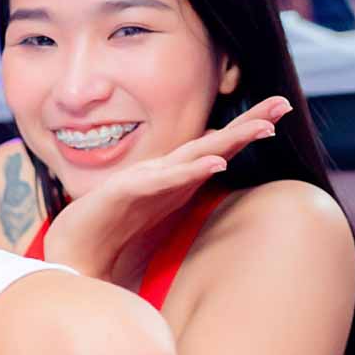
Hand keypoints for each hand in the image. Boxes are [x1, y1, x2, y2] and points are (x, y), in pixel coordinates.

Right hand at [42, 96, 292, 282]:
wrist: (72, 251)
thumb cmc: (109, 228)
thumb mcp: (155, 208)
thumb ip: (178, 188)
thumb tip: (208, 172)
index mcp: (172, 177)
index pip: (215, 148)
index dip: (245, 130)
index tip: (277, 113)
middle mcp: (163, 172)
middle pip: (213, 143)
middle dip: (249, 122)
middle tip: (282, 103)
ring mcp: (146, 180)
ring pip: (195, 155)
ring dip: (230, 140)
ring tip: (263, 128)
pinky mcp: (128, 191)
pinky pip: (165, 181)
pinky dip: (191, 171)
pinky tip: (215, 163)